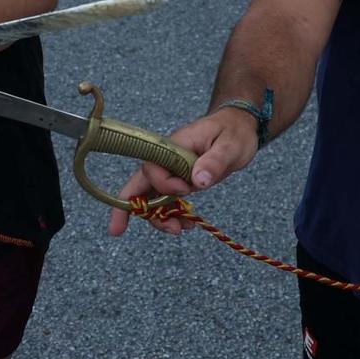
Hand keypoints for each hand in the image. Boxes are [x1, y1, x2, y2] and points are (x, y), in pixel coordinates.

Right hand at [106, 107, 259, 236]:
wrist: (239, 127)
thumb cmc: (233, 131)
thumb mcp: (230, 146)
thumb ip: (214, 162)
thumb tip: (198, 181)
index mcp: (174, 146)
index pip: (152, 167)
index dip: (164, 185)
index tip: (186, 191)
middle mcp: (166, 158)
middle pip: (140, 183)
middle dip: (131, 207)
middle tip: (120, 230)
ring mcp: (172, 170)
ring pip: (151, 196)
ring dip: (158, 217)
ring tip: (178, 230)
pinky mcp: (179, 179)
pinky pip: (167, 200)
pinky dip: (172, 215)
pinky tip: (186, 224)